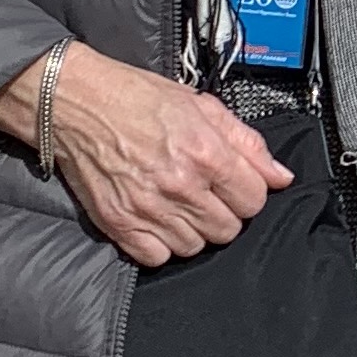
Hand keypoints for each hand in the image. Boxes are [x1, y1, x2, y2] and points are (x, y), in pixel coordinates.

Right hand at [0, 43, 291, 265]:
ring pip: (196, 247)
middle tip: (204, 194)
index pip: (255, 200)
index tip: (234, 185)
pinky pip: (157, 258)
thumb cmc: (135, 98)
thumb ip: (247, 143)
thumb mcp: (201, 106)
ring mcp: (148, 208)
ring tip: (178, 205)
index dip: (248, 193)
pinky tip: (155, 220)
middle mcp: (180, 185)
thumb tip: (281, 176)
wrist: (75, 101)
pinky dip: (160, 245)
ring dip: (193, 230)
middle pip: (228, 229)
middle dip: (223, 213)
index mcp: (206, 153)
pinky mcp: (119, 223)